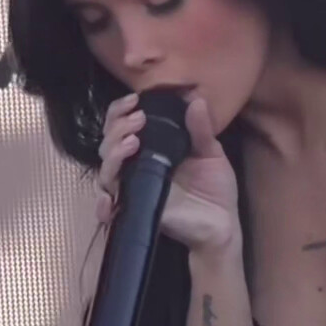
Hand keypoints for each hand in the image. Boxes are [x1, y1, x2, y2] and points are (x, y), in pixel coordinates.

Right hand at [95, 90, 240, 250]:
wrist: (222, 225)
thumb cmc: (215, 189)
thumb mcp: (211, 155)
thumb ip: (201, 129)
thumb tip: (197, 100)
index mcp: (151, 149)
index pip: (122, 126)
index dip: (120, 111)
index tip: (135, 101)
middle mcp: (136, 167)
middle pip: (107, 144)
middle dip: (117, 127)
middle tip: (138, 120)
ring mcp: (133, 189)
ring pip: (105, 170)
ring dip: (113, 153)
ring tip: (133, 142)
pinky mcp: (135, 210)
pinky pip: (109, 207)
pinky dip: (103, 202)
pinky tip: (110, 195)